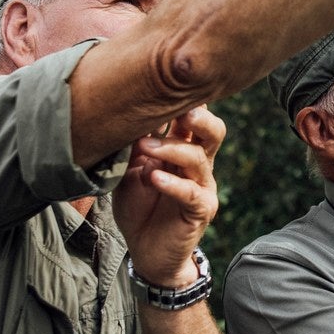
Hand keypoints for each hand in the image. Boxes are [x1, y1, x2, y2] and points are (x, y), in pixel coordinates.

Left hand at [112, 106, 224, 284]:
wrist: (147, 253)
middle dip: (198, 116)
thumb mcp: (128, 173)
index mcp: (182, 150)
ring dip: (171, 148)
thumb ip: (130, 150)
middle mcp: (198, 165)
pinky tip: (153, 178)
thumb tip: (121, 118)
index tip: (168, 79)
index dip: (187, 100)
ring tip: (145, 148)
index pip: (192, 118)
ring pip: (198, 158)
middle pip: (212, 131)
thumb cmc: (140, 208)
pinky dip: (172, 183)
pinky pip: (192, 193)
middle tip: (178, 109)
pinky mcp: (200, 211)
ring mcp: (202, 187)